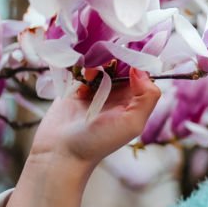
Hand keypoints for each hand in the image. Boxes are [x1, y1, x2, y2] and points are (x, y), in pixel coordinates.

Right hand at [29, 67, 161, 169]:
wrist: (60, 152)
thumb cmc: (98, 142)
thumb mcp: (133, 123)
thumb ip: (146, 97)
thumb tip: (141, 69)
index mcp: (134, 99)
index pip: (142, 71)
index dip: (138, 60)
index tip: (129, 54)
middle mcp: (117, 92)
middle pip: (122, 62)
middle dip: (115, 58)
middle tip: (107, 64)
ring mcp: (96, 89)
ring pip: (102, 62)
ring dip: (97, 63)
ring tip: (91, 75)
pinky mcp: (76, 87)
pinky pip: (82, 67)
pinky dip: (82, 67)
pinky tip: (81, 79)